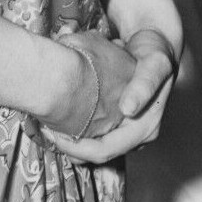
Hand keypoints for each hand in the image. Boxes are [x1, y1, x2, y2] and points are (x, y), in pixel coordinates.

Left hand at [44, 28, 178, 163]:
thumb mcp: (155, 64)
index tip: (53, 132)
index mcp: (146, 128)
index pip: (104, 150)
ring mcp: (127, 132)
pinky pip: (93, 136)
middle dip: (69, 146)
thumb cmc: (155, 54)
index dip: (76, 147)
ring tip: (48, 126)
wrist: (156, 47)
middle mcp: (137, 136)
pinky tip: (60, 119)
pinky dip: (76, 131)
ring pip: (92, 149)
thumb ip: (145, 83)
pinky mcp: (118, 125)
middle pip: (95, 154)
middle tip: (44, 129)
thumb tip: (128, 109)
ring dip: (70, 141)